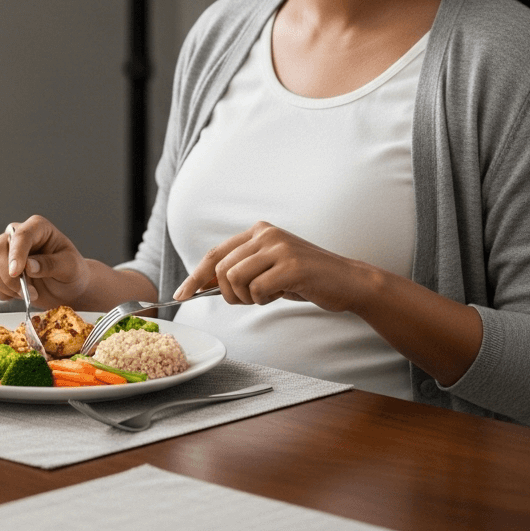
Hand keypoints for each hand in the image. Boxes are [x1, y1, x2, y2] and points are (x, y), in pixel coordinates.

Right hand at [0, 215, 91, 308]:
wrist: (67, 289)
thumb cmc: (71, 273)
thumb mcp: (70, 268)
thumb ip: (51, 264)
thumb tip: (29, 266)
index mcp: (37, 228)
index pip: (21, 235)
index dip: (16, 253)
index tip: (17, 272)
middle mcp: (16, 236)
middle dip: (9, 276)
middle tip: (28, 292)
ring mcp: (4, 253)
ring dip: (5, 287)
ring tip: (27, 294)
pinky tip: (15, 295)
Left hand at [173, 221, 374, 313]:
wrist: (347, 281)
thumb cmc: (305, 278)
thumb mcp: (268, 269)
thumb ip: (240, 270)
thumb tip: (202, 283)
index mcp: (258, 231)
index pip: (215, 254)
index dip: (195, 276)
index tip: (181, 294)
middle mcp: (266, 234)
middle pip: (222, 270)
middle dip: (229, 293)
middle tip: (250, 299)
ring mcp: (279, 247)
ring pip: (236, 279)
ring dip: (247, 297)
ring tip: (268, 294)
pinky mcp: (291, 265)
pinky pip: (257, 290)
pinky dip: (264, 299)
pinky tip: (282, 293)